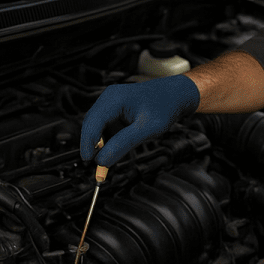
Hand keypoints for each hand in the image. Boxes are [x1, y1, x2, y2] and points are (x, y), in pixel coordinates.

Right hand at [80, 75, 199, 164]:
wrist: (176, 95)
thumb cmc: (165, 107)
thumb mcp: (147, 129)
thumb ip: (123, 144)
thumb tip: (102, 161)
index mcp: (113, 99)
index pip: (91, 124)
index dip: (87, 145)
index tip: (89, 163)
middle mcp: (108, 99)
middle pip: (91, 126)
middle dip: (93, 146)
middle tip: (100, 168)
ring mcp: (110, 103)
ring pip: (97, 127)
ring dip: (101, 144)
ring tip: (110, 160)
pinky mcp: (115, 110)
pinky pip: (106, 126)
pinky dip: (108, 140)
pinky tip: (115, 150)